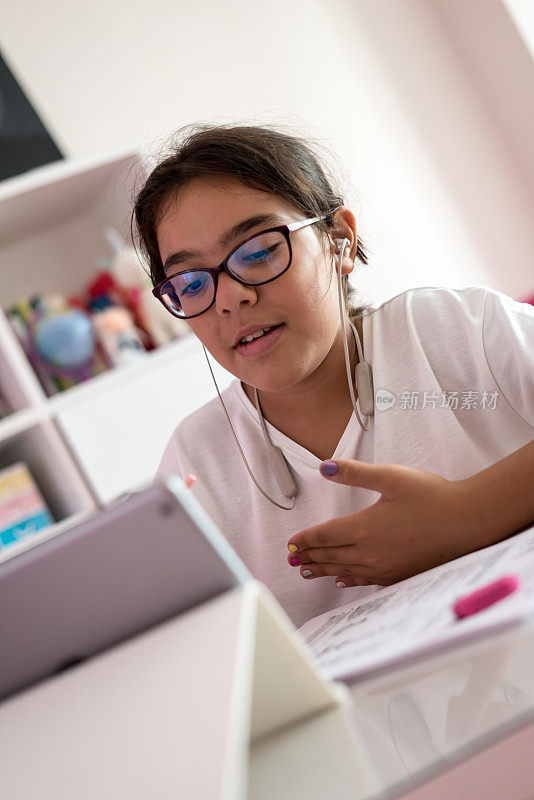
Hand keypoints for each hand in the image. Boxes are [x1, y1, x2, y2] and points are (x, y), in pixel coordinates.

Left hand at [287, 459, 473, 587]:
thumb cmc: (432, 497)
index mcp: (363, 528)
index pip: (324, 535)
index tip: (291, 542)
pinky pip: (365, 580)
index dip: (305, 538)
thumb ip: (355, 473)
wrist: (467, 523)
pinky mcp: (399, 575)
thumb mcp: (390, 477)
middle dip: (309, 556)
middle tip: (293, 559)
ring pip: (344, 570)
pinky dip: (348, 580)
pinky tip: (342, 580)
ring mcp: (384, 567)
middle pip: (330, 555)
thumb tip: (325, 467)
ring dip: (323, 569)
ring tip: (307, 571)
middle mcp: (370, 552)